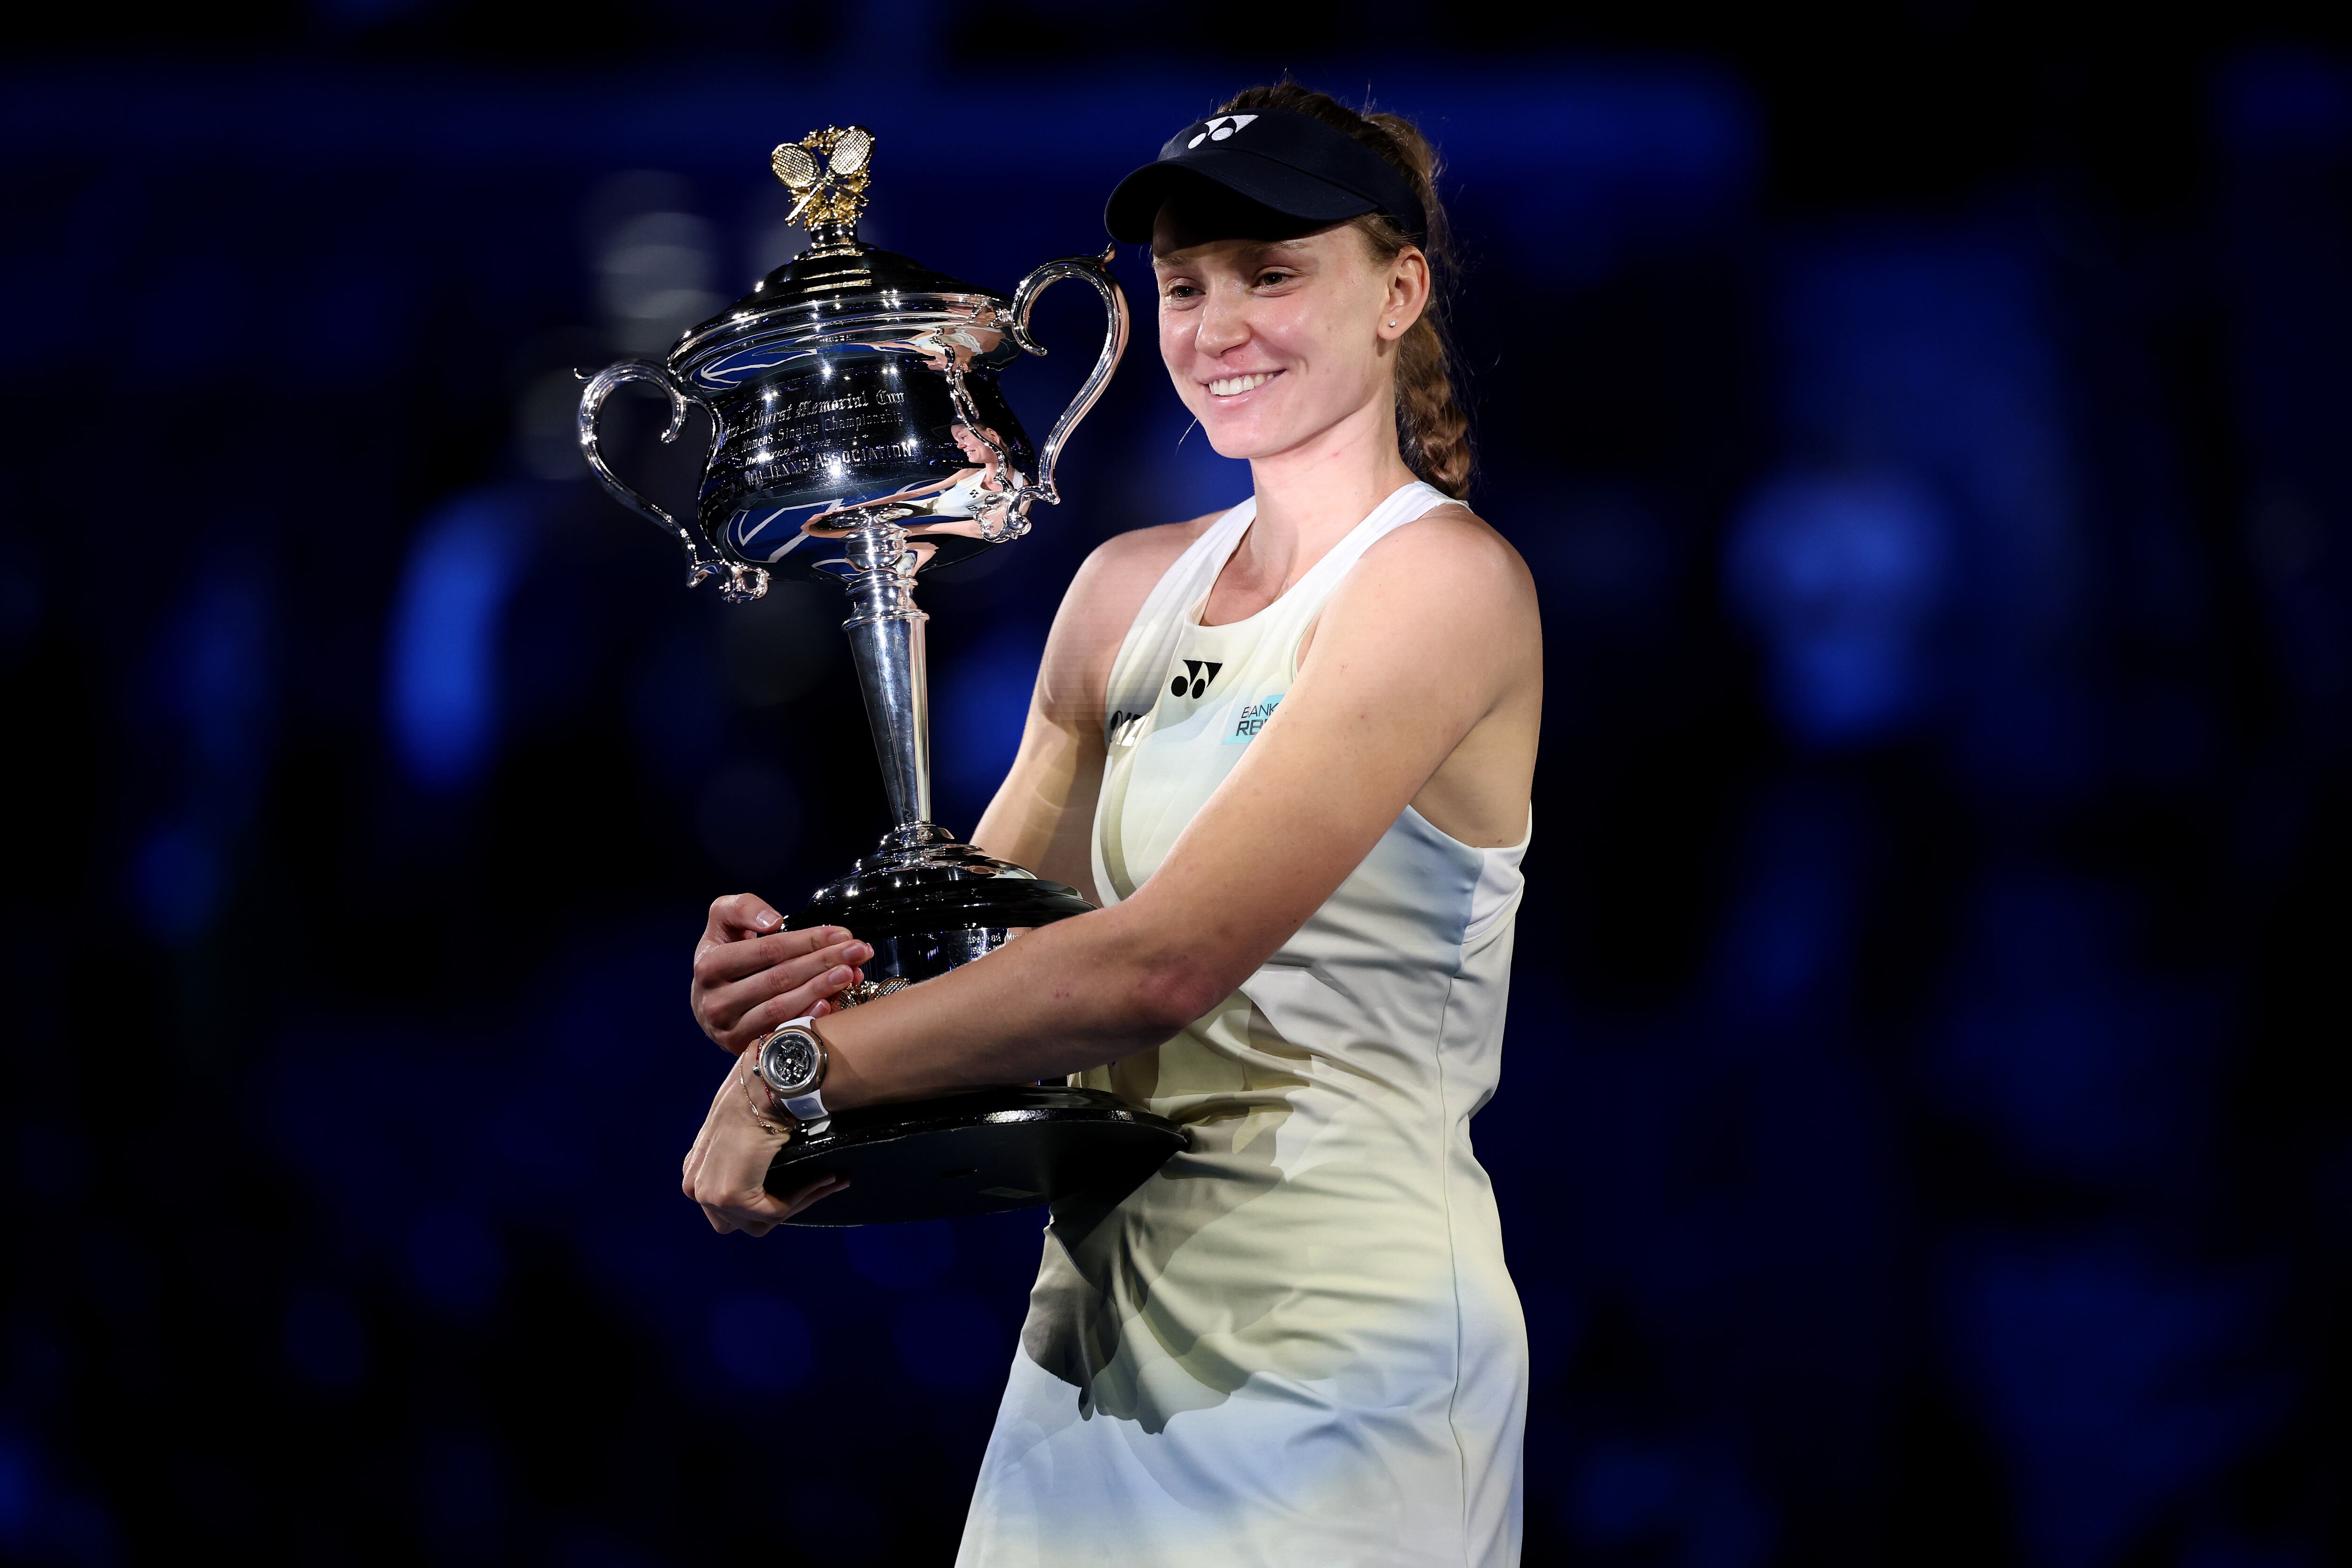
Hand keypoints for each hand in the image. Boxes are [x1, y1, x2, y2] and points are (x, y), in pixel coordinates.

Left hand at [680, 1053, 848, 1234]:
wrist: (767, 1081)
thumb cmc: (761, 1095)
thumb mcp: (745, 1131)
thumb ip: (747, 1159)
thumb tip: (778, 1176)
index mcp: (695, 1171)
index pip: (732, 1208)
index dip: (773, 1201)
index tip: (809, 1184)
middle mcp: (694, 1186)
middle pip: (743, 1221)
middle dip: (784, 1209)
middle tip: (821, 1186)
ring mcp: (709, 1194)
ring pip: (761, 1220)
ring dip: (800, 1201)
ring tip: (828, 1180)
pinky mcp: (730, 1196)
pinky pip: (774, 1212)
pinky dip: (803, 1197)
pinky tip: (825, 1178)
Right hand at [691, 893, 872, 1054]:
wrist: (707, 1001)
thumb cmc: (723, 956)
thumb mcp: (723, 923)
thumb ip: (742, 908)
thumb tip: (772, 921)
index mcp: (710, 965)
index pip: (768, 951)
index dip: (808, 941)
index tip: (841, 934)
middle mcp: (716, 1000)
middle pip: (780, 978)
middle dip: (824, 961)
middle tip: (858, 951)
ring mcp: (728, 1028)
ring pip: (782, 1007)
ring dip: (821, 989)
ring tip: (851, 973)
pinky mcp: (741, 1047)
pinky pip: (780, 1031)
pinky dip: (806, 1018)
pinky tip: (828, 1004)